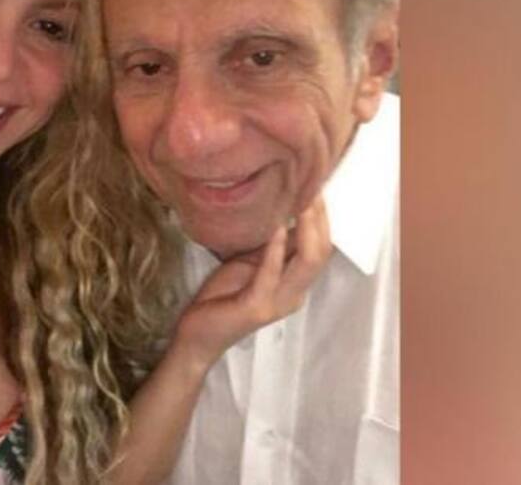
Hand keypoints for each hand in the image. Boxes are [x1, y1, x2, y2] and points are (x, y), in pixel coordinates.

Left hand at [170, 196, 331, 372]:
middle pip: (320, 254)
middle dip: (319, 219)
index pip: (321, 249)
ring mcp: (278, 303)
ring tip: (301, 202)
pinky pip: (271, 274)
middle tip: (312, 189)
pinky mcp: (256, 307)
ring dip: (305, 229)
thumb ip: (272, 247)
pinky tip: (275, 227)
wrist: (198, 334)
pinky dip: (275, 249)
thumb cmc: (223, 296)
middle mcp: (294, 294)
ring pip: (306, 263)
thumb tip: (284, 213)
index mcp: (295, 285)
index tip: (316, 187)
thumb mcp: (251, 264)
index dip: (323, 219)